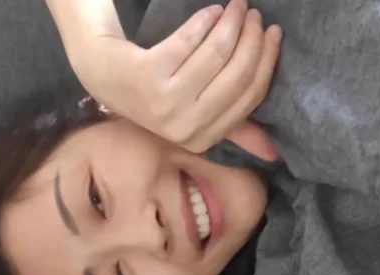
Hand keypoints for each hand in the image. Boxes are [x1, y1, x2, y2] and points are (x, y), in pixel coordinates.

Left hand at [57, 0, 281, 157]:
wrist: (106, 76)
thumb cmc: (158, 94)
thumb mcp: (194, 116)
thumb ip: (233, 131)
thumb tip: (272, 154)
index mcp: (202, 139)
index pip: (249, 96)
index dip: (266, 61)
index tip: (273, 35)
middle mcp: (184, 126)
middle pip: (237, 74)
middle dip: (252, 38)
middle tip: (255, 15)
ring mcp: (164, 102)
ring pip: (216, 54)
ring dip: (231, 23)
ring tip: (237, 6)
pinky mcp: (147, 75)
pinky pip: (188, 41)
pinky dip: (205, 21)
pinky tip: (212, 10)